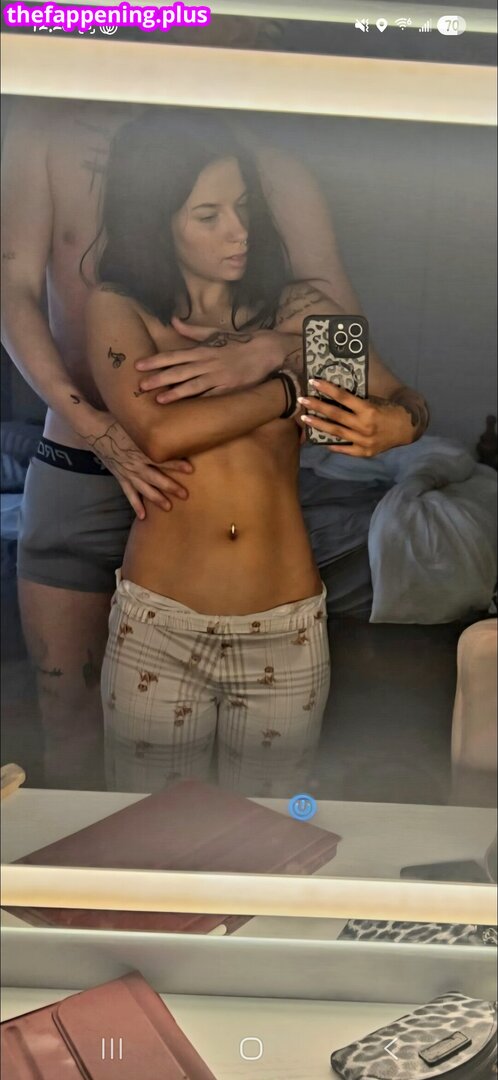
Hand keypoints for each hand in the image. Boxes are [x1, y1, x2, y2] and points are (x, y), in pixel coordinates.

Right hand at [84, 414, 192, 518]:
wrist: (94, 430)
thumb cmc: (117, 422)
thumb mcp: (135, 423)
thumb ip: (151, 426)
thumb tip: (169, 419)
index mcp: (140, 450)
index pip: (161, 458)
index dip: (176, 464)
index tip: (190, 469)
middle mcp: (135, 464)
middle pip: (155, 478)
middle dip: (171, 487)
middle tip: (185, 495)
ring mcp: (127, 472)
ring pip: (144, 489)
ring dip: (156, 498)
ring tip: (168, 507)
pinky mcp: (120, 477)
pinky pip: (129, 493)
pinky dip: (135, 505)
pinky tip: (143, 516)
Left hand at [135, 317, 292, 402]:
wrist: (266, 350)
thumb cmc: (238, 342)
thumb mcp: (214, 333)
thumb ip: (192, 331)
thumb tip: (173, 320)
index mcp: (202, 350)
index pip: (174, 355)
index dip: (156, 360)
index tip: (139, 365)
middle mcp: (208, 363)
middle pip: (179, 371)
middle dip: (159, 377)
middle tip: (141, 385)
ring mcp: (218, 376)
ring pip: (193, 384)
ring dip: (175, 392)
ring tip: (158, 398)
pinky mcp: (229, 388)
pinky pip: (212, 396)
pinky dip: (199, 401)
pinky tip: (187, 408)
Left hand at [298, 380, 414, 456]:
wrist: (407, 429)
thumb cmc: (390, 410)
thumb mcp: (376, 401)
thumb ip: (357, 401)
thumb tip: (335, 395)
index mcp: (368, 409)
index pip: (343, 397)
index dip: (327, 389)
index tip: (314, 382)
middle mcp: (365, 426)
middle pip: (335, 415)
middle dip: (317, 406)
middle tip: (302, 400)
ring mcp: (364, 441)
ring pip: (337, 432)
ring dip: (319, 424)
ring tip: (305, 419)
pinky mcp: (365, 452)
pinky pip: (346, 449)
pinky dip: (334, 445)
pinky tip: (322, 441)